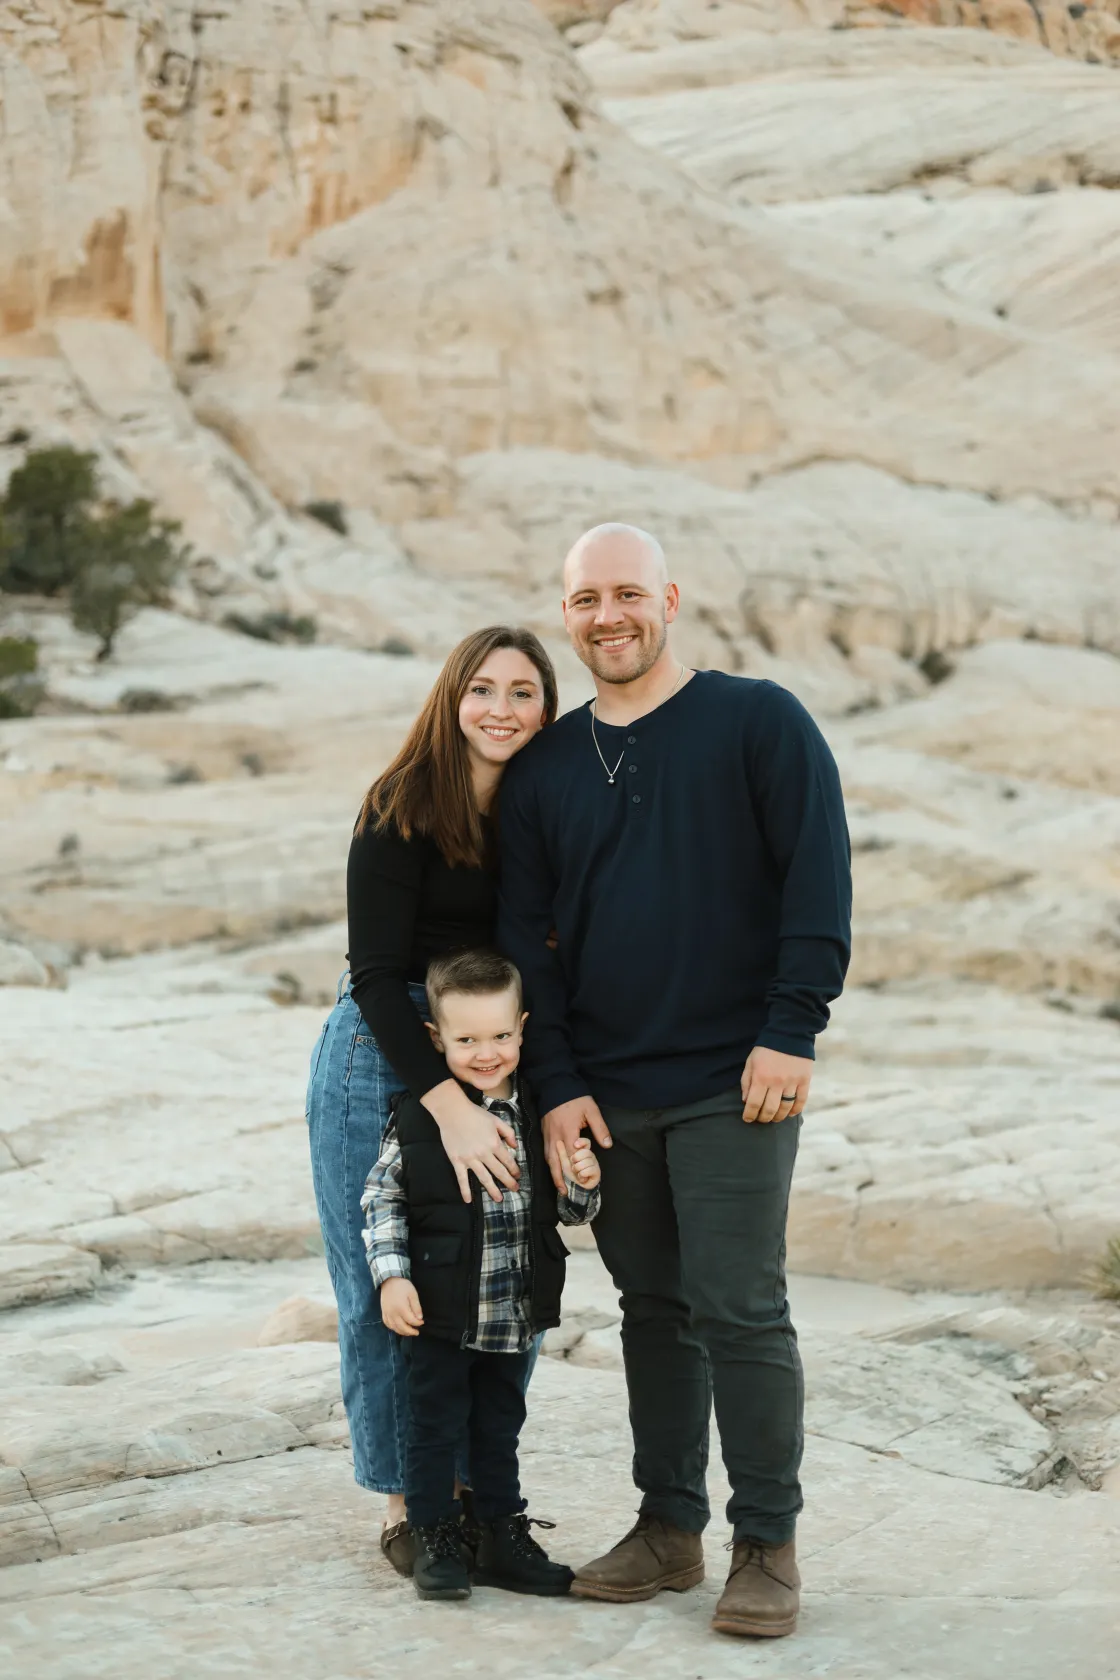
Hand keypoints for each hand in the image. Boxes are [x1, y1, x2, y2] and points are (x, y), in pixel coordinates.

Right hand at [381, 1277, 423, 1335]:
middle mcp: (393, 1313)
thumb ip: (416, 1307)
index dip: (418, 1323)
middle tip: (417, 1332)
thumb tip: (419, 1318)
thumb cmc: (403, 1286)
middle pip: (402, 1327)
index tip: (422, 1322)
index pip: (411, 1320)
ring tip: (409, 1332)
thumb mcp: (413, 1294)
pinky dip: (393, 1328)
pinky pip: (387, 1324)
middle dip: (410, 1331)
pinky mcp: (383, 1313)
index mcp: (401, 1308)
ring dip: (402, 1332)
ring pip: (394, 1328)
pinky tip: (398, 1328)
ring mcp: (387, 1314)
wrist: (389, 1280)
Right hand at [423, 1078, 519, 1204]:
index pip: (508, 1160)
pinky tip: (468, 1200)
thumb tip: (516, 1145)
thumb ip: (508, 1132)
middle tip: (515, 1189)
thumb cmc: (475, 1114)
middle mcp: (484, 1154)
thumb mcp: (496, 1120)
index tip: (518, 1176)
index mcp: (494, 1143)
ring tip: (499, 1199)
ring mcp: (470, 1159)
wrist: (453, 1112)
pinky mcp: (457, 1161)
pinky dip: (465, 1190)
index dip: (514, 1169)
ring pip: (484, 1178)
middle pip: (499, 1172)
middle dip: (508, 1182)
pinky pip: (462, 1179)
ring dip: (492, 1190)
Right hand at [542, 1096, 611, 1191]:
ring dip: (554, 1174)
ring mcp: (548, 1135)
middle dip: (561, 1179)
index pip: (573, 1156)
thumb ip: (600, 1128)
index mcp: (568, 1132)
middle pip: (556, 1163)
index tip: (585, 1179)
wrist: (555, 1084)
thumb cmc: (575, 1097)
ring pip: (549, 1159)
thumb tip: (607, 1145)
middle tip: (566, 1192)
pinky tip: (554, 1169)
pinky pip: (545, 1152)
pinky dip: (549, 1164)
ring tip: (559, 1187)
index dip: (578, 1169)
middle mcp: (555, 1137)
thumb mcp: (591, 1110)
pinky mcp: (544, 1133)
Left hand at [557, 1137, 600, 1190]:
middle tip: (573, 1166)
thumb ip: (562, 1153)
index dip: (582, 1142)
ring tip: (577, 1173)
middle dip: (576, 1159)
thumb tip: (558, 1142)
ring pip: (588, 1161)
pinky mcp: (597, 1172)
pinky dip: (582, 1175)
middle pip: (586, 1151)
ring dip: (578, 1169)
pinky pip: (590, 1169)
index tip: (575, 1145)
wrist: (574, 1188)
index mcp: (582, 1152)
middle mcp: (589, 1156)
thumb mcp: (563, 1163)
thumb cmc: (569, 1175)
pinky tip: (581, 1177)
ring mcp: (594, 1164)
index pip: (586, 1142)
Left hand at [741, 1046, 811, 1123]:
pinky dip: (795, 1111)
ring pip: (785, 1108)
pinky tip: (790, 1114)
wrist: (789, 1033)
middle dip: (763, 1118)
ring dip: (778, 1117)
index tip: (747, 1119)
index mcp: (761, 1077)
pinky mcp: (804, 1081)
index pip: (753, 1103)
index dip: (749, 1115)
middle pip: (769, 1109)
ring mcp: (792, 1082)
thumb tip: (745, 1101)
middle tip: (761, 1120)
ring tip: (774, 1118)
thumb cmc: (766, 1049)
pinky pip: (800, 1101)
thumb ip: (746, 1081)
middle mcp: (776, 1082)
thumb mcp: (751, 1062)